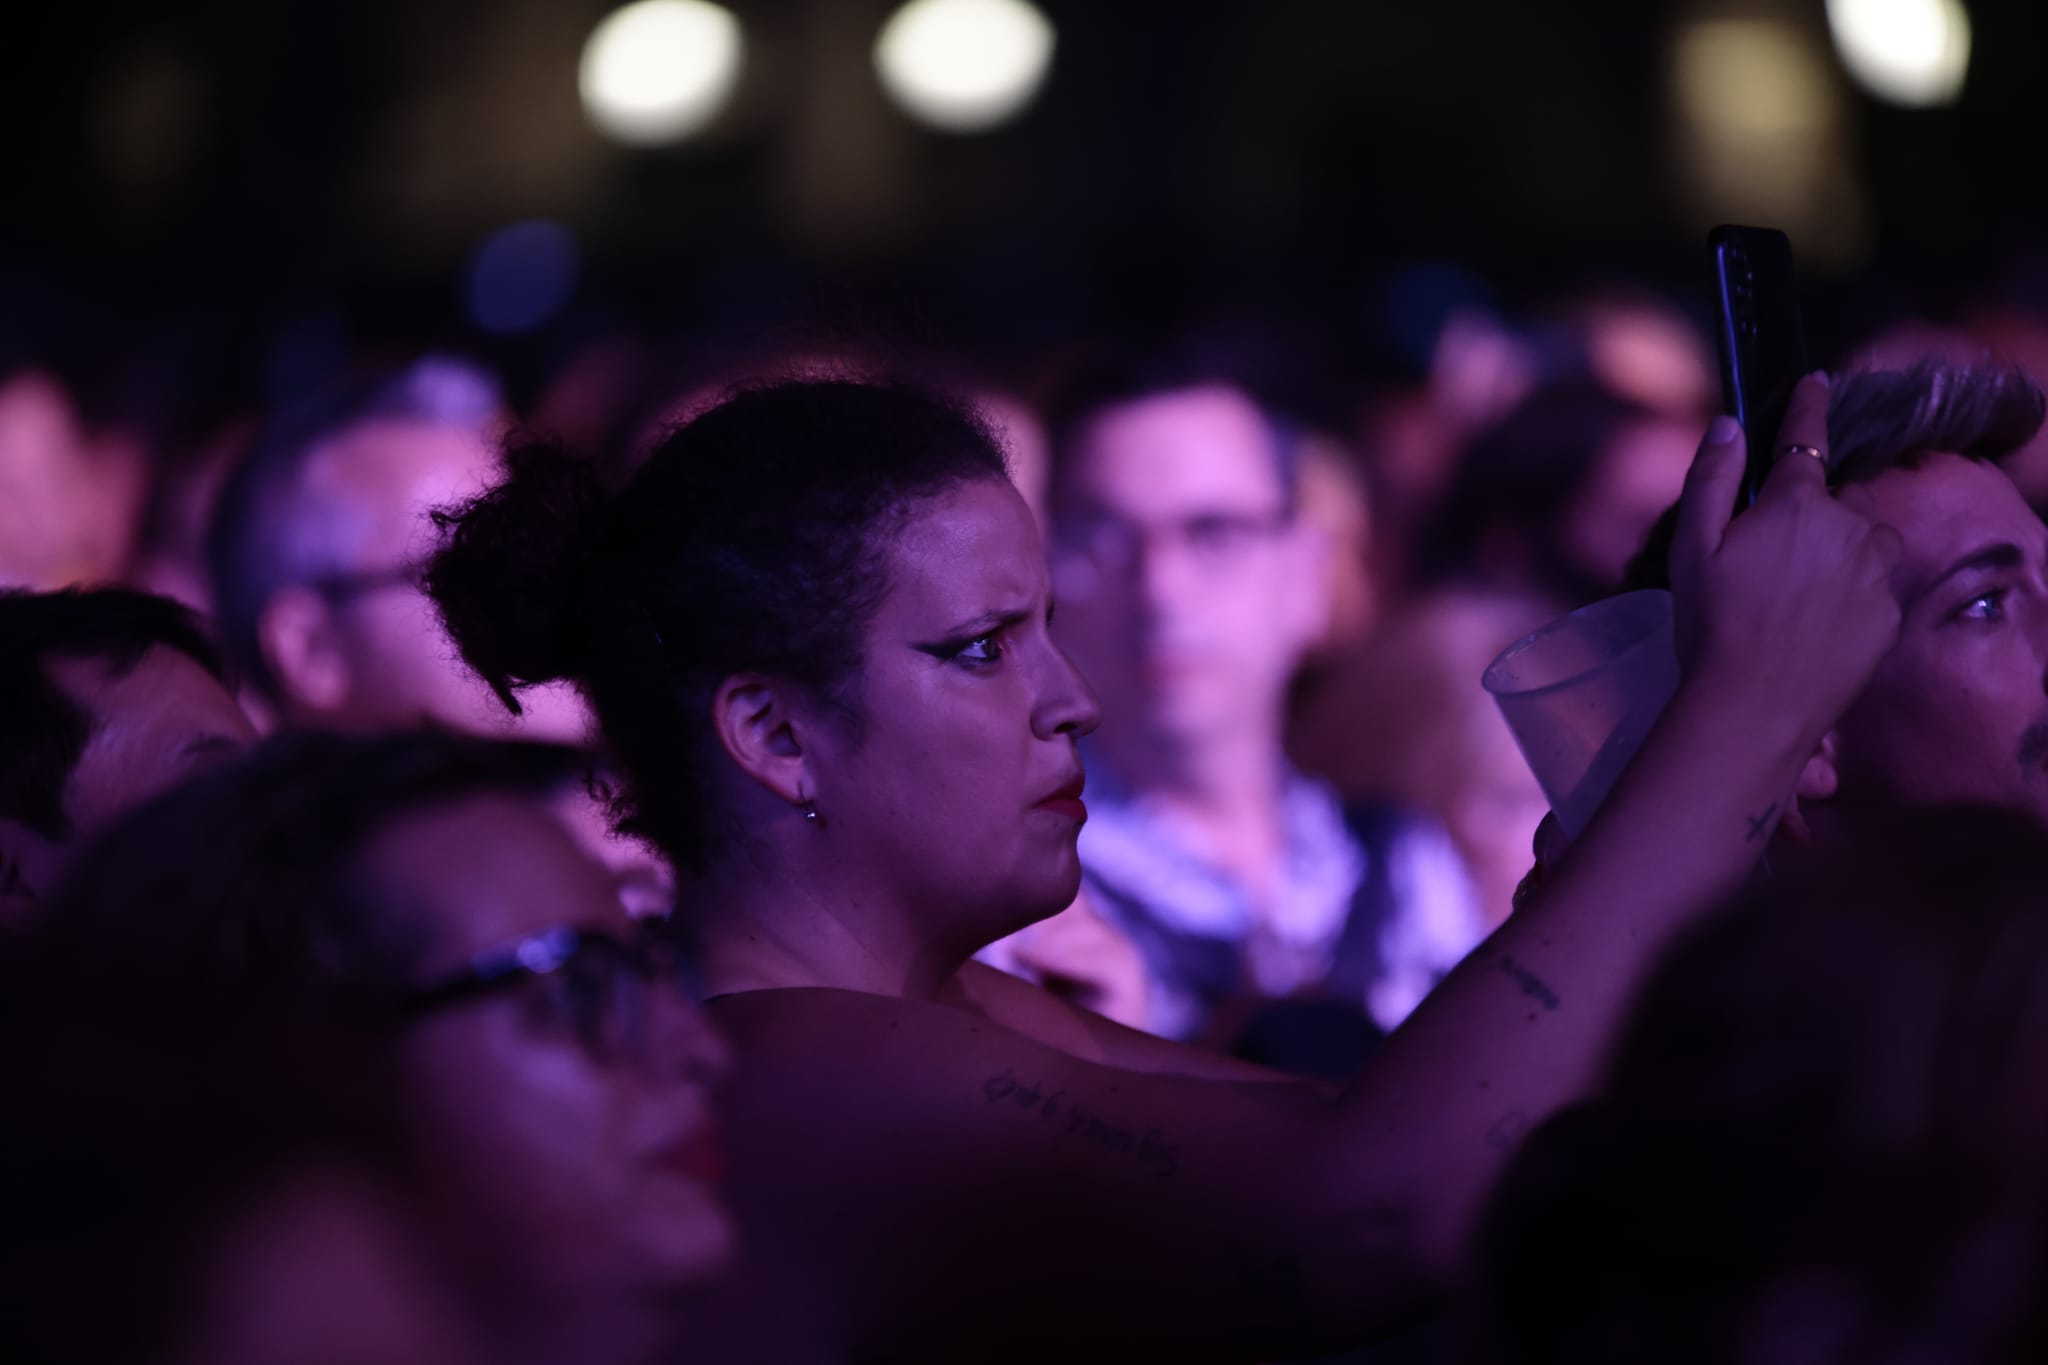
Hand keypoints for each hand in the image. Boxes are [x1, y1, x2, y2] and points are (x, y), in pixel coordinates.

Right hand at [1668, 373, 1902, 742]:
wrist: (1754, 707)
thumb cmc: (1712, 626)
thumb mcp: (1691, 547)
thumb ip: (1712, 478)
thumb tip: (1728, 424)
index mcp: (1795, 504)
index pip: (1807, 437)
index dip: (1809, 405)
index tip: (1817, 381)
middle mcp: (1847, 528)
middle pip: (1842, 497)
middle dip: (1818, 508)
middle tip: (1776, 549)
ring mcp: (1875, 572)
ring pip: (1869, 537)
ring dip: (1845, 545)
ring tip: (1802, 587)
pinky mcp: (1889, 614)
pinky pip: (1877, 584)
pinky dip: (1853, 590)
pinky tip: (1816, 622)